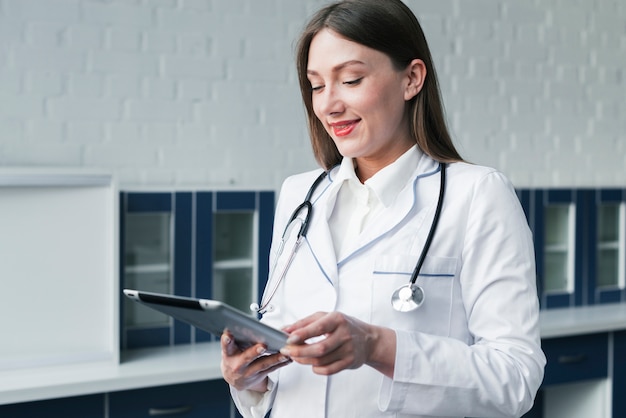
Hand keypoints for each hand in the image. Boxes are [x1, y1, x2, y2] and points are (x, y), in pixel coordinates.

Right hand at [220, 331, 291, 391]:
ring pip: (263, 364)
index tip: (228, 335)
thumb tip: (249, 323)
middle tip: (262, 346)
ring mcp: (248, 372)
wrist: (235, 378)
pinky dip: (281, 363)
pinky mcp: (259, 376)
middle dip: (255, 351)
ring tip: (284, 353)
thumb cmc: (234, 357)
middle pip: (247, 357)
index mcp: (229, 354)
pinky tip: (288, 358)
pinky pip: (271, 369)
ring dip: (275, 358)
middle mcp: (238, 365)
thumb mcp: (231, 348)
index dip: (227, 341)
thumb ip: (238, 337)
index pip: (227, 346)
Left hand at [279, 312, 395, 376]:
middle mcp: (344, 334)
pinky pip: (329, 370)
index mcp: (337, 319)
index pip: (318, 327)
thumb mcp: (326, 317)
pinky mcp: (349, 362)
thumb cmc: (345, 326)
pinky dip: (317, 369)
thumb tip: (286, 329)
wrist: (369, 340)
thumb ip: (305, 322)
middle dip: (300, 351)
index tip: (289, 338)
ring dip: (305, 361)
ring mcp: (348, 349)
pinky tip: (312, 364)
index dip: (302, 334)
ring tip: (297, 357)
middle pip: (319, 348)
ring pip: (322, 360)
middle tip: (288, 351)